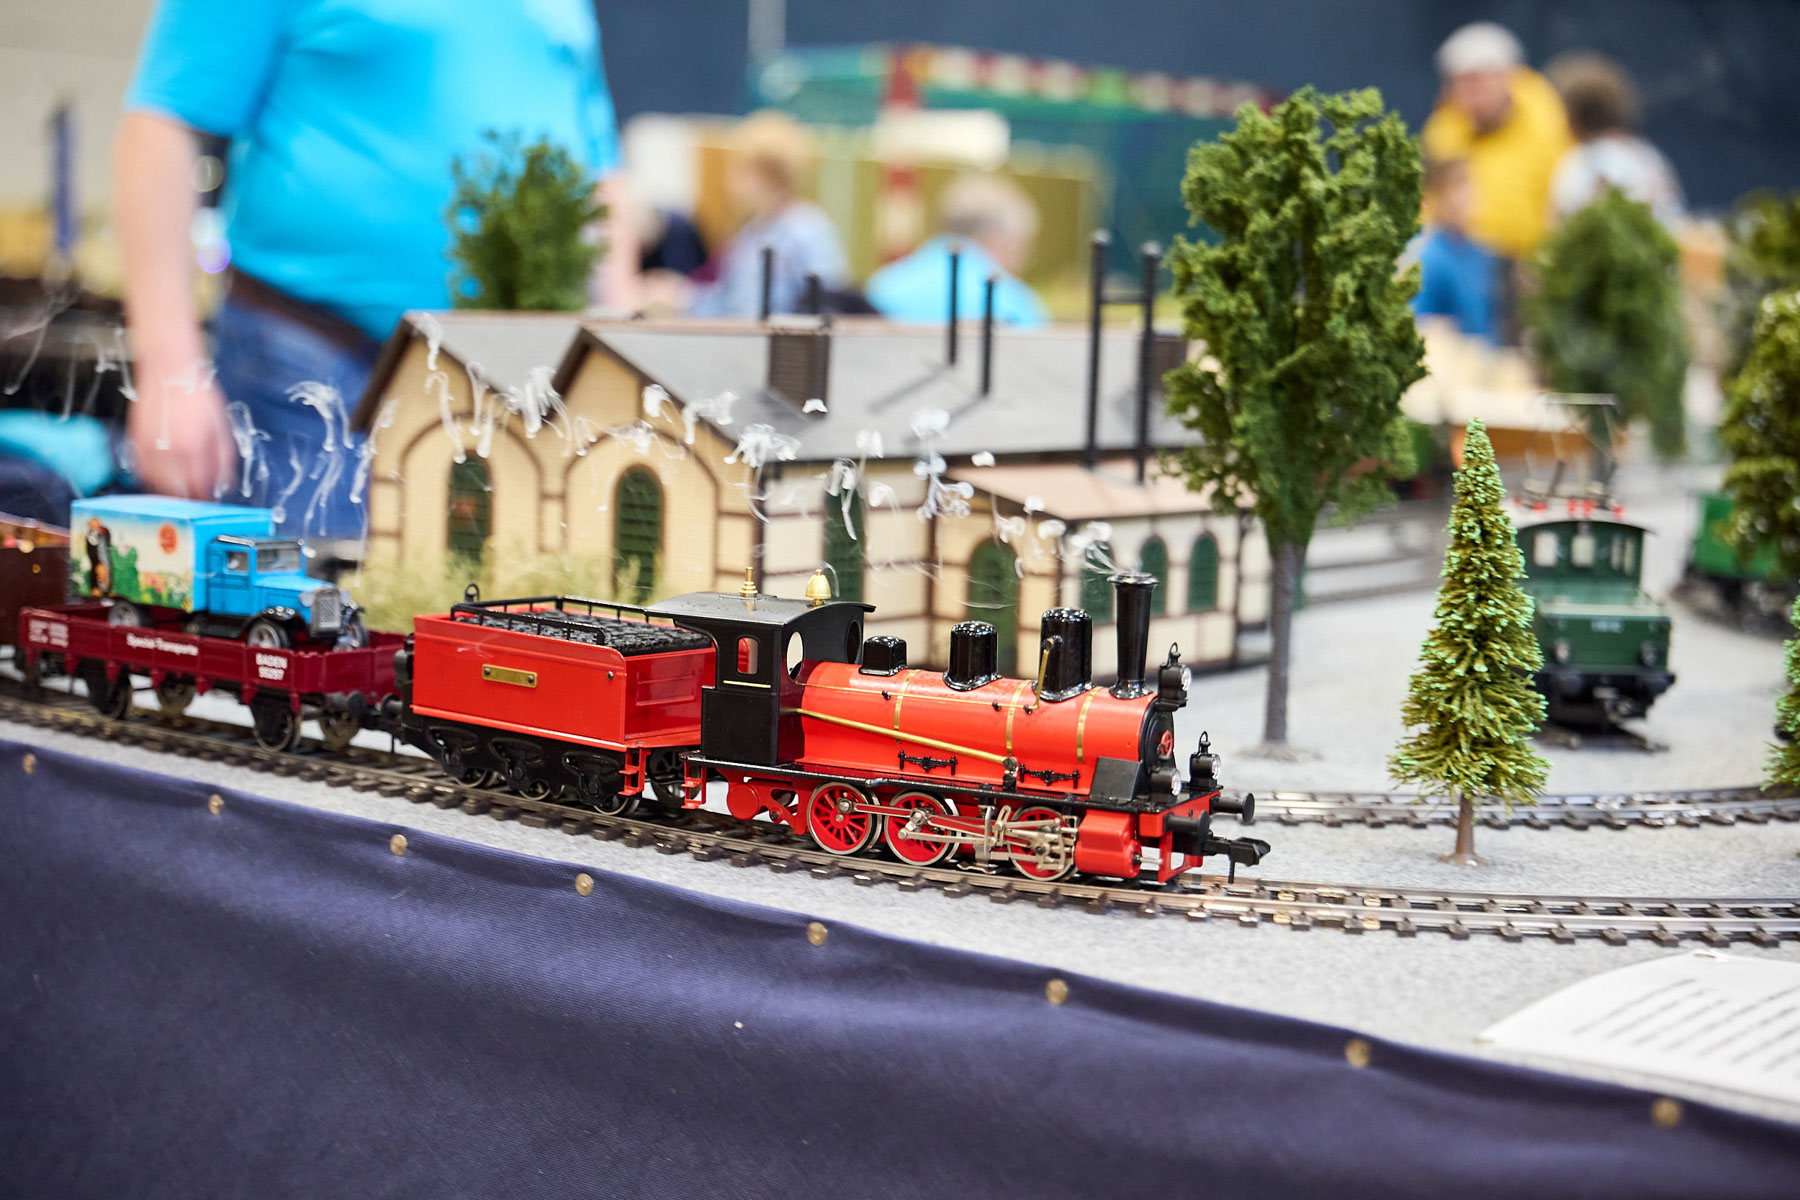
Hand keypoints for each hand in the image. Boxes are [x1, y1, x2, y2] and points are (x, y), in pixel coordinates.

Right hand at [127, 363, 238, 499]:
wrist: (169, 372)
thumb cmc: (199, 397)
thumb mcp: (222, 427)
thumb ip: (224, 458)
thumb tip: (224, 484)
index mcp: (195, 448)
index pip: (199, 488)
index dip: (204, 500)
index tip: (209, 503)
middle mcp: (170, 451)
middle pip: (177, 491)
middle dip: (187, 499)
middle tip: (194, 500)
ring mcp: (150, 447)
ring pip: (156, 484)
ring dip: (169, 492)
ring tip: (180, 490)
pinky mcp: (136, 441)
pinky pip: (141, 471)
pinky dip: (151, 479)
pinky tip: (162, 477)